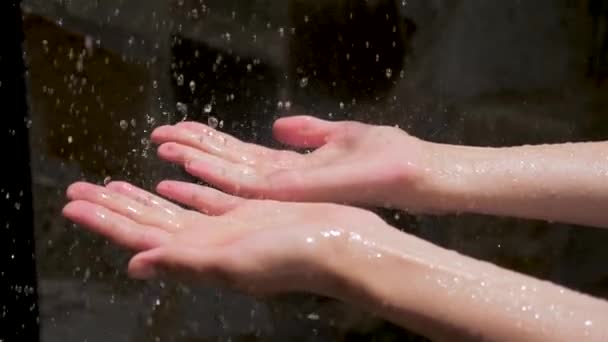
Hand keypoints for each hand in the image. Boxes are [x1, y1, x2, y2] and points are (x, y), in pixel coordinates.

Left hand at [62, 180, 389, 295]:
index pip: (139, 235)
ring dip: (140, 198)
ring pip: (171, 208)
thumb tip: (134, 265)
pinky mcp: (247, 212)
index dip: (105, 221)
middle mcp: (207, 242)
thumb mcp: (234, 263)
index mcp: (199, 254)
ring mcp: (226, 226)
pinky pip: (205, 199)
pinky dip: (184, 190)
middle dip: (111, 206)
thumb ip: (184, 262)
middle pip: (147, 221)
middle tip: (78, 190)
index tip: (73, 205)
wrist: (340, 244)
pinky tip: (170, 183)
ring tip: (113, 185)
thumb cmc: (293, 258)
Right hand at [150, 116, 438, 211]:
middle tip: (155, 141)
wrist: (417, 174)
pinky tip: (191, 170)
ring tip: (162, 153)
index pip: (238, 155)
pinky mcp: (296, 195)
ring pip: (229, 179)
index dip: (206, 144)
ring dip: (194, 166)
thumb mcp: (341, 135)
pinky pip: (248, 186)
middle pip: (226, 167)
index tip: (176, 131)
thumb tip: (278, 125)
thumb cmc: (384, 155)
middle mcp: (283, 184)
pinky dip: (217, 178)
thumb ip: (307, 133)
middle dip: (190, 154)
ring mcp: (287, 193)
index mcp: (291, 168)